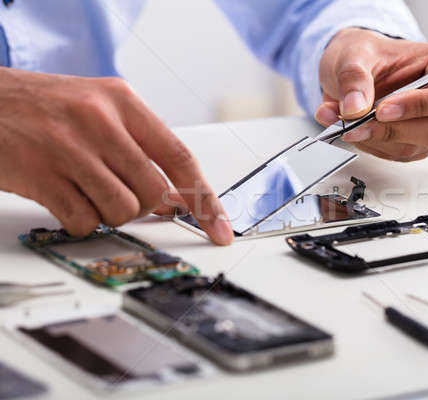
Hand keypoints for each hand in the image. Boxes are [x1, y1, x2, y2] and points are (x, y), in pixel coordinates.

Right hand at [0, 68, 232, 244]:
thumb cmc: (49, 109)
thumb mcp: (101, 110)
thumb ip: (142, 148)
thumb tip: (179, 198)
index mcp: (123, 102)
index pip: (180, 158)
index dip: (205, 199)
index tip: (220, 228)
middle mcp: (100, 121)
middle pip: (154, 192)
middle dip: (144, 205)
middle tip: (118, 190)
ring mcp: (69, 149)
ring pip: (123, 210)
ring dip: (110, 212)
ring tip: (87, 188)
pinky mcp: (41, 176)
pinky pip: (85, 222)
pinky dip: (81, 221)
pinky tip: (65, 196)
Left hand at [316, 28, 427, 161]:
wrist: (352, 68)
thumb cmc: (366, 53)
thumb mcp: (354, 53)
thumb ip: (354, 77)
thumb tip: (356, 108)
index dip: (421, 107)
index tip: (382, 110)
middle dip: (393, 130)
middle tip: (356, 124)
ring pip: (411, 147)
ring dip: (373, 139)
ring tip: (343, 122)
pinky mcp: (412, 143)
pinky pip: (393, 154)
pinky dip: (367, 144)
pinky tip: (351, 128)